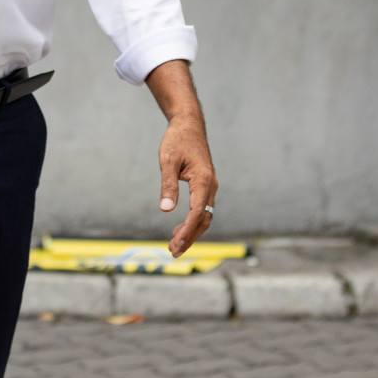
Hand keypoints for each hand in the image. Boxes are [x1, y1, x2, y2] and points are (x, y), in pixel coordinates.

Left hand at [144, 60, 217, 257]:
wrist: (188, 125)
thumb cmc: (177, 140)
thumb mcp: (168, 160)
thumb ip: (167, 185)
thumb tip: (166, 210)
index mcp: (204, 180)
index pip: (198, 212)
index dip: (187, 229)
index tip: (175, 242)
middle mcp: (211, 186)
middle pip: (204, 219)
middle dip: (190, 237)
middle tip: (174, 252)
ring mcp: (210, 187)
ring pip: (204, 216)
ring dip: (191, 232)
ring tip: (174, 246)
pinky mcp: (205, 186)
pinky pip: (202, 209)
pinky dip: (192, 222)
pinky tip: (179, 230)